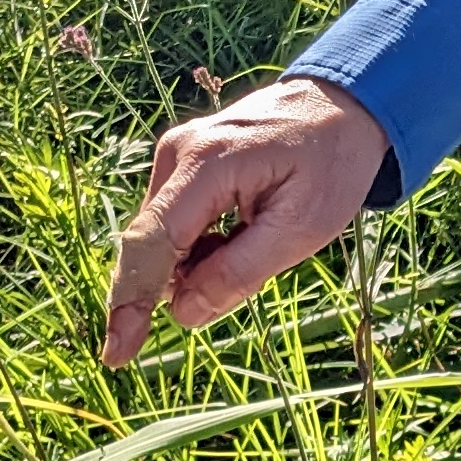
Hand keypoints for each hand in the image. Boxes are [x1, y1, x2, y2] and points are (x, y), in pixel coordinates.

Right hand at [102, 76, 392, 366]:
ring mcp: (176, 153)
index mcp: (207, 164)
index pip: (151, 243)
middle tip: (249, 262)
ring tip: (260, 236)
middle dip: (179, 282)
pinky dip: (200, 245)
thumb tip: (183, 313)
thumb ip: (241, 272)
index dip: (131, 303)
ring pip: (163, 238)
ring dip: (197, 262)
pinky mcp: (182, 161)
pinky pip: (174, 222)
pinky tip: (244, 229)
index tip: (116, 354)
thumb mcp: (303, 228)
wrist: (344, 106)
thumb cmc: (332, 163)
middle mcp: (178, 153)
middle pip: (151, 244)